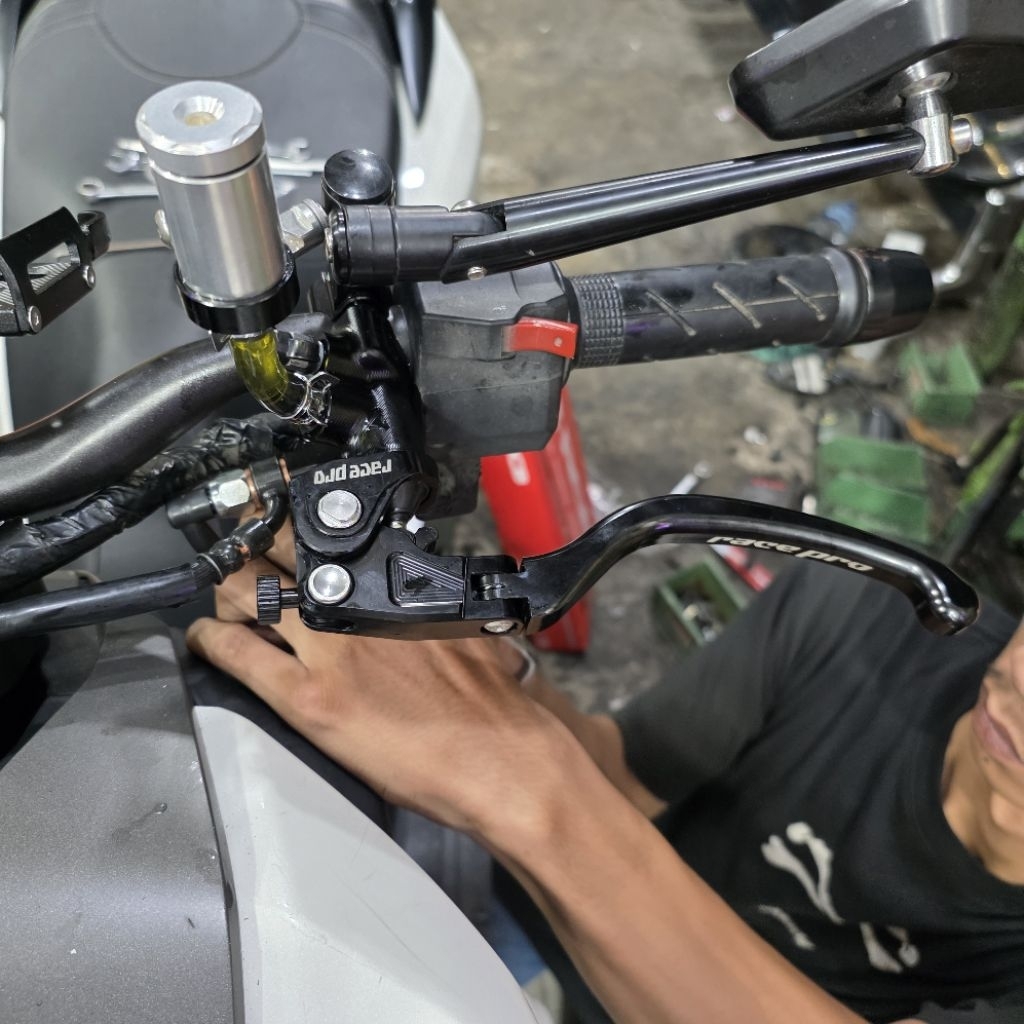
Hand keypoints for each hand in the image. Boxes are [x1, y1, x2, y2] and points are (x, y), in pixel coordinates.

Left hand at [185, 524, 576, 845]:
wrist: (499, 754)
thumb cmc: (488, 696)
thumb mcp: (457, 618)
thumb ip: (416, 594)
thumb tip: (402, 585)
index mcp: (391, 580)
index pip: (323, 531)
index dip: (286, 515)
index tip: (272, 506)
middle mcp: (354, 605)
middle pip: (275, 550)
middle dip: (245, 538)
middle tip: (233, 539)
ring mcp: (326, 651)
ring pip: (246, 594)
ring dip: (224, 589)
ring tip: (222, 596)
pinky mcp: (309, 700)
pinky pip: (239, 658)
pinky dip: (211, 641)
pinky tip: (206, 638)